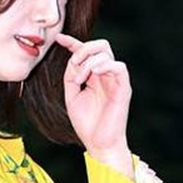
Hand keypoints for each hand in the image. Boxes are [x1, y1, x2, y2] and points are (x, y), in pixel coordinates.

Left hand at [55, 33, 132, 170]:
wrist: (99, 144)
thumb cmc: (87, 124)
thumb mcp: (72, 96)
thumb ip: (71, 76)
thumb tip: (72, 59)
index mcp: (94, 76)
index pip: (86, 52)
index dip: (73, 42)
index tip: (58, 38)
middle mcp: (106, 75)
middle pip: (100, 45)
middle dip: (83, 48)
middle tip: (73, 63)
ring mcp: (116, 80)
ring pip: (106, 53)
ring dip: (88, 62)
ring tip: (79, 79)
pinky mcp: (123, 88)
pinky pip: (118, 66)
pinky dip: (103, 66)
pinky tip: (92, 75)